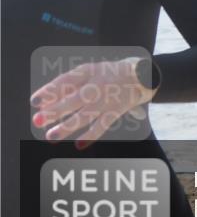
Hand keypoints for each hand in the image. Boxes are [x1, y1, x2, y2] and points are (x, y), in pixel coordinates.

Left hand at [30, 57, 154, 148]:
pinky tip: (79, 145)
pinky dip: (92, 135)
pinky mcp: (116, 110)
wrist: (141, 75)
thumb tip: (43, 103)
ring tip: (51, 136)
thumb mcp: (88, 71)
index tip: (34, 101)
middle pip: (75, 99)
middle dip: (56, 110)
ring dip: (68, 126)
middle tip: (38, 120)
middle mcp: (98, 85)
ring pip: (86, 115)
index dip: (50, 91)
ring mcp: (107, 99)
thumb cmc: (107, 74)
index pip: (67, 81)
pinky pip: (103, 125)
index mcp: (89, 71)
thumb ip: (66, 85)